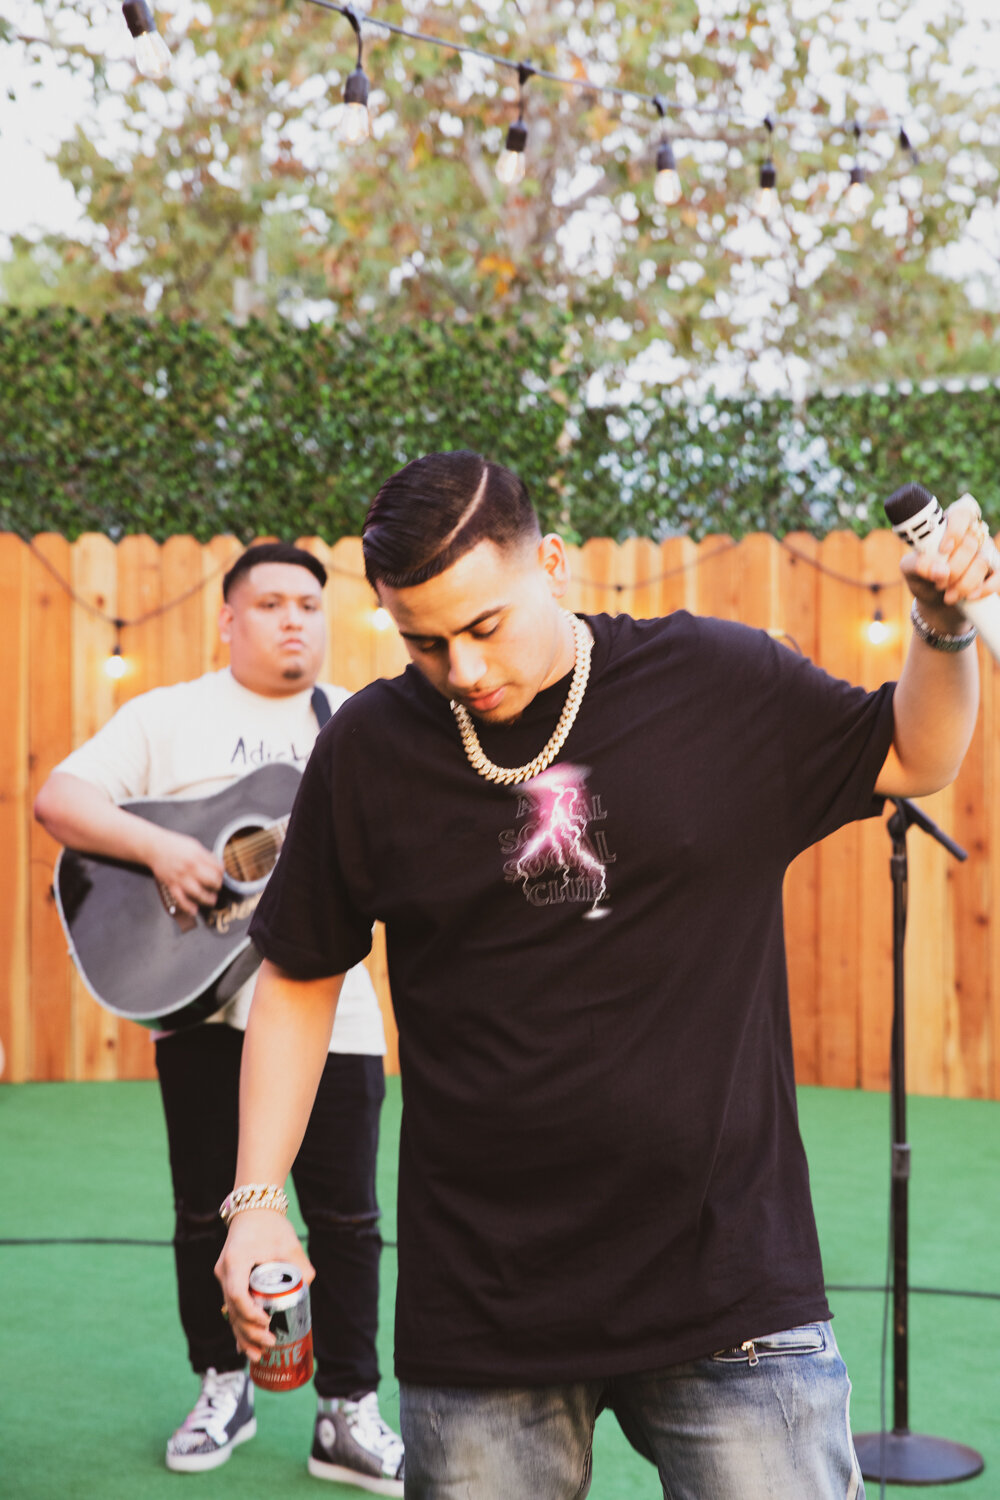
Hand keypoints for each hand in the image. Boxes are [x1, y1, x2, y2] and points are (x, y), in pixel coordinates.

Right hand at [146, 828, 223, 914]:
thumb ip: (205, 856)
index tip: (220, 875)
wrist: (154, 847)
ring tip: (211, 900)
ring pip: (198, 893)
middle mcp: (190, 867)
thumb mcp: (193, 845)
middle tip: (216, 887)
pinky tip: (194, 910)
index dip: (222, 873)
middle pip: (211, 881)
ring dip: (208, 899)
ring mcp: (181, 877)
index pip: (217, 868)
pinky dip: (188, 907)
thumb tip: (216, 864)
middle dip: (217, 886)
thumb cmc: (173, 845)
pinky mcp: (171, 885)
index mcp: (198, 856)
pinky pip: (181, 900)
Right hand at [215, 1210, 314, 1362]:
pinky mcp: (228, 1281)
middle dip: (249, 1331)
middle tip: (270, 1344)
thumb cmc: (271, 1225)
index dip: (251, 1313)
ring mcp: (223, 1277)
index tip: (268, 1322)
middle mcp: (225, 1271)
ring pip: (230, 1312)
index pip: (238, 1294)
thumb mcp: (289, 1243)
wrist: (253, 1210)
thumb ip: (301, 1265)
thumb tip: (308, 1289)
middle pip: (232, 1309)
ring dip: (242, 1335)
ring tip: (257, 1356)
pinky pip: (231, 1308)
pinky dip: (239, 1326)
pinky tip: (244, 1346)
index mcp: (236, 1261)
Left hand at [901, 494, 999, 629]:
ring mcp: (985, 551)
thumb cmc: (922, 577)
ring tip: (948, 596)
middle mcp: (971, 535)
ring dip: (964, 583)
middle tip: (939, 583)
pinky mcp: (995, 569)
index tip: (944, 550)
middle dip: (953, 569)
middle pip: (970, 544)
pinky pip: (998, 575)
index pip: (962, 513)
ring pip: (982, 562)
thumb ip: (917, 565)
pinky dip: (985, 588)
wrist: (935, 600)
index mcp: (950, 526)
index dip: (956, 530)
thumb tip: (940, 570)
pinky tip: (971, 596)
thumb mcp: (909, 570)